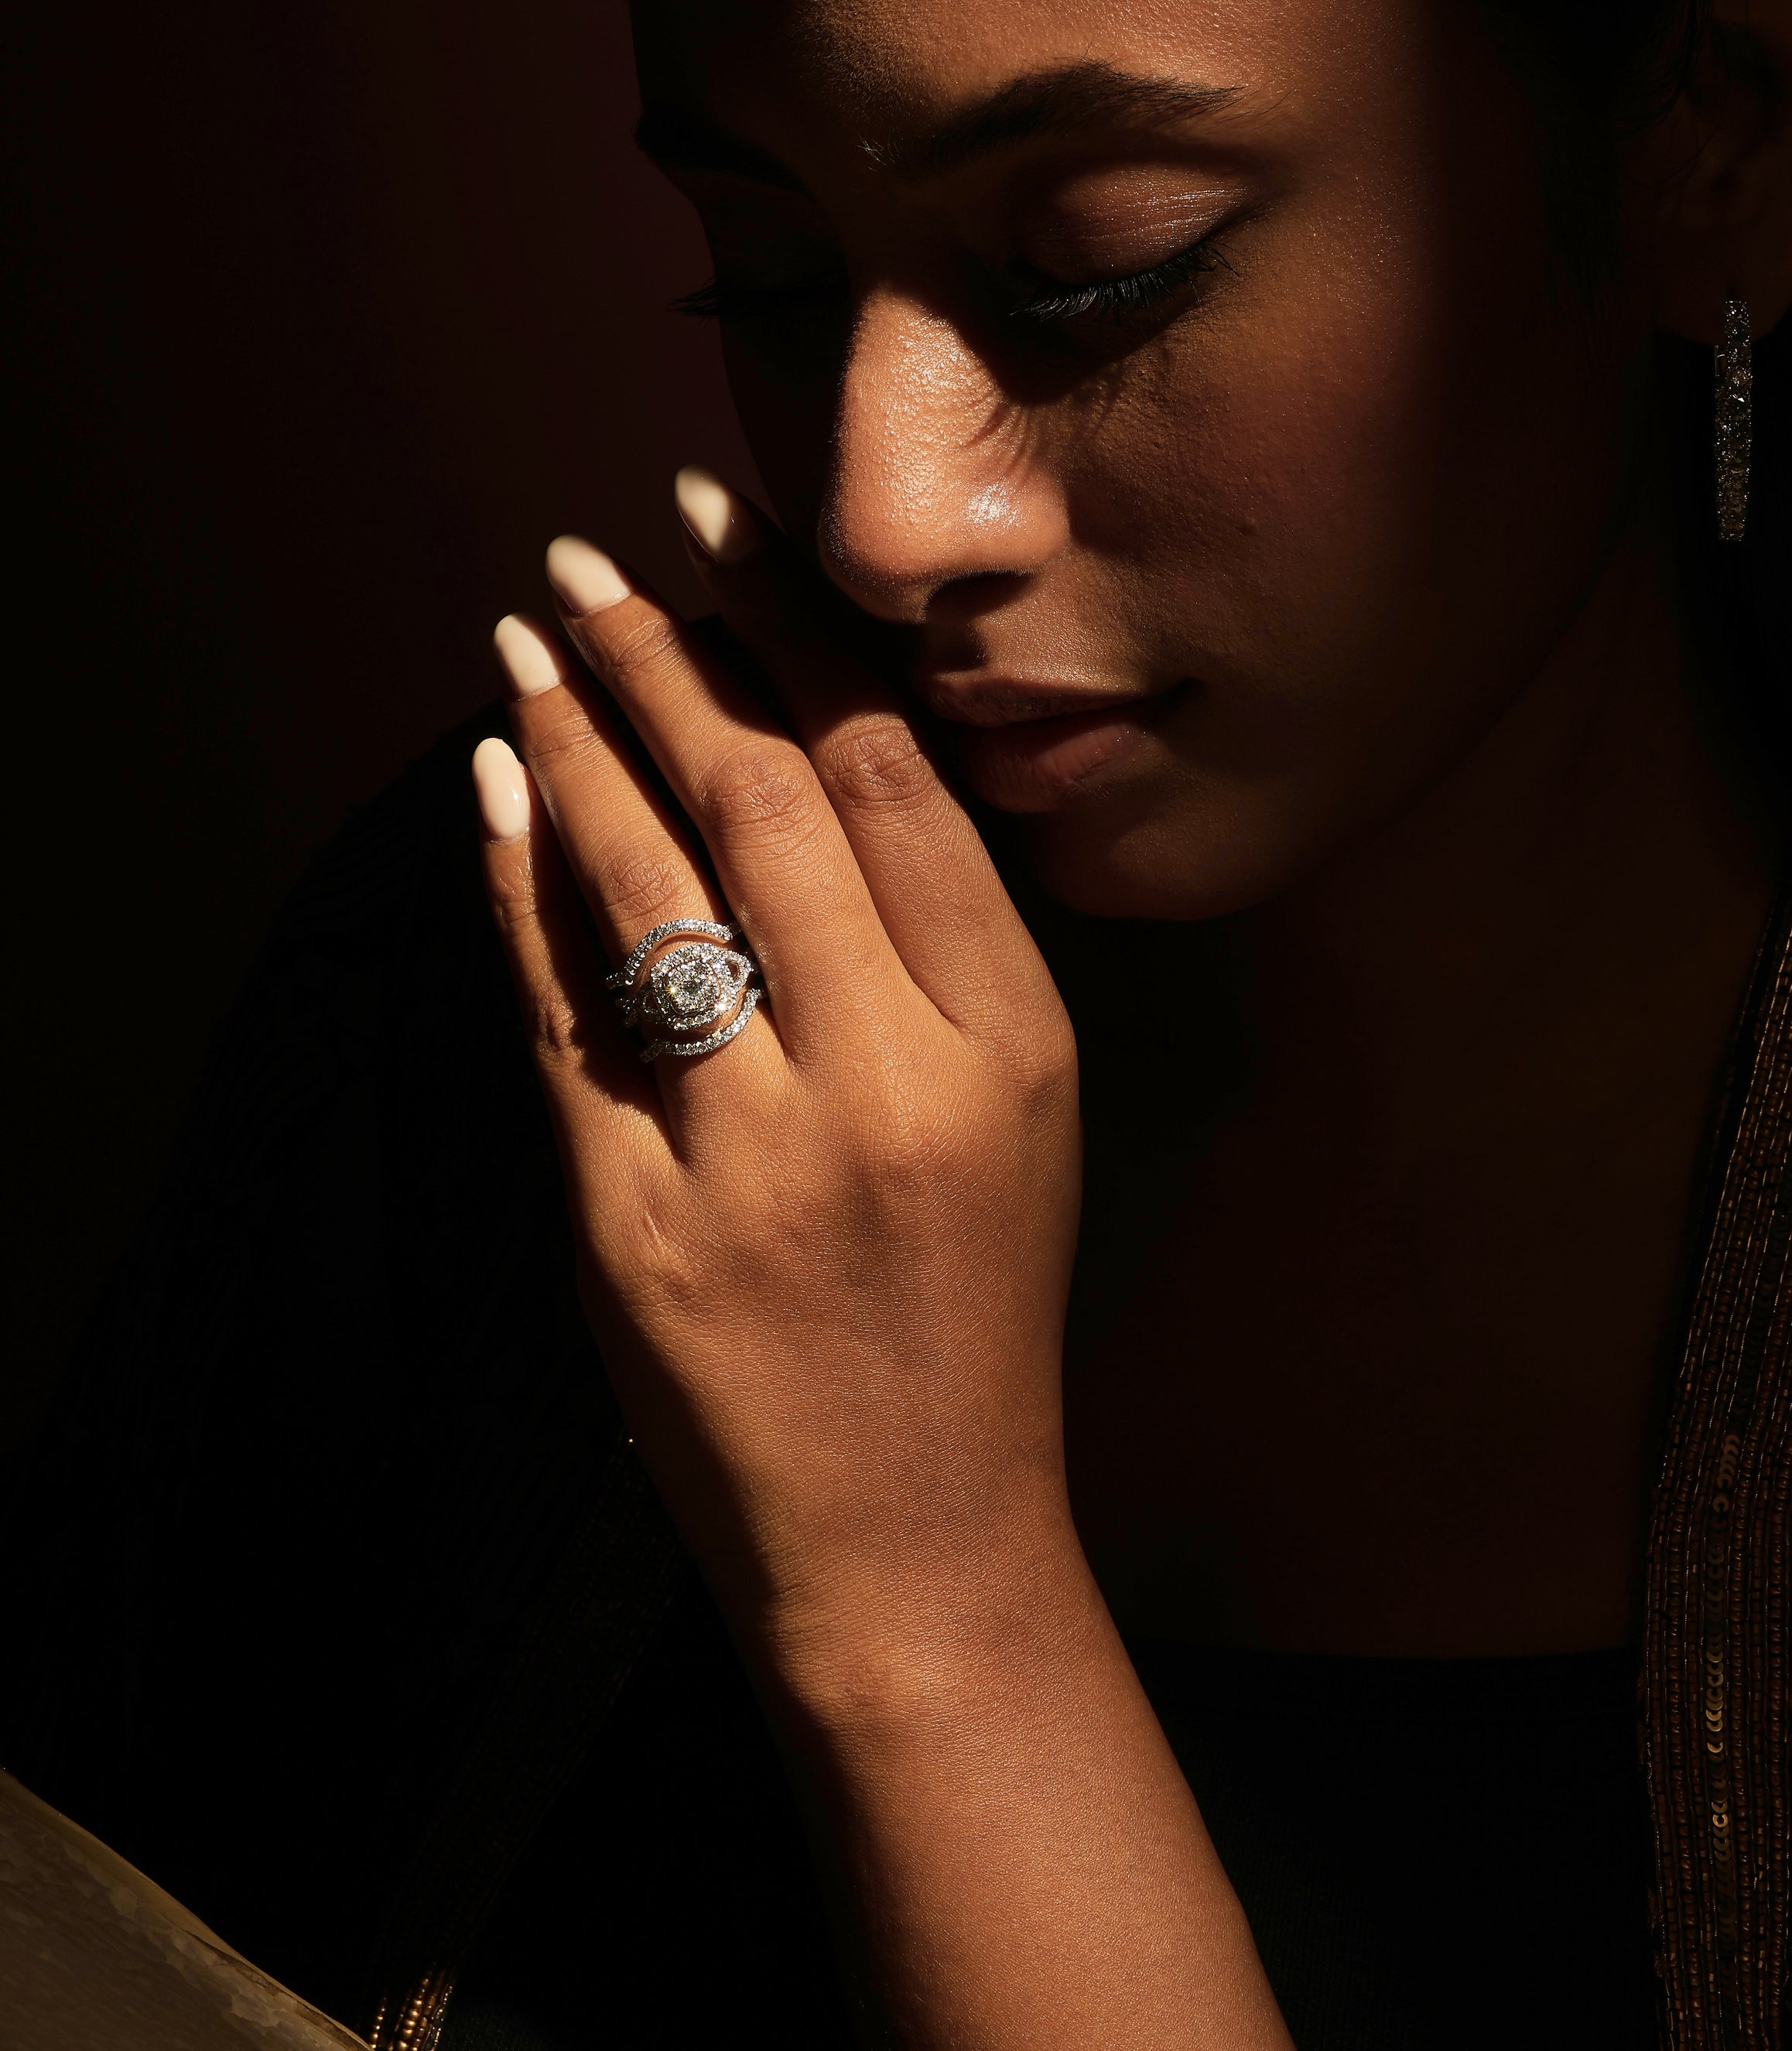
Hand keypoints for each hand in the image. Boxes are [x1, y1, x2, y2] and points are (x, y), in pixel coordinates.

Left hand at [473, 479, 1082, 1691]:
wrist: (916, 1541)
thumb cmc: (972, 1303)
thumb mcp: (1020, 1106)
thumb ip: (933, 941)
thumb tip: (800, 738)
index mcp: (1009, 1039)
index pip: (892, 779)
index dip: (795, 631)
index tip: (719, 523)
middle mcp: (890, 1082)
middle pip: (761, 804)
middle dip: (664, 658)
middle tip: (592, 562)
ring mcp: (754, 1159)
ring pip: (648, 888)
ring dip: (577, 742)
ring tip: (529, 639)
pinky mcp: (635, 1228)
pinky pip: (564, 1014)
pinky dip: (523, 887)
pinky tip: (498, 789)